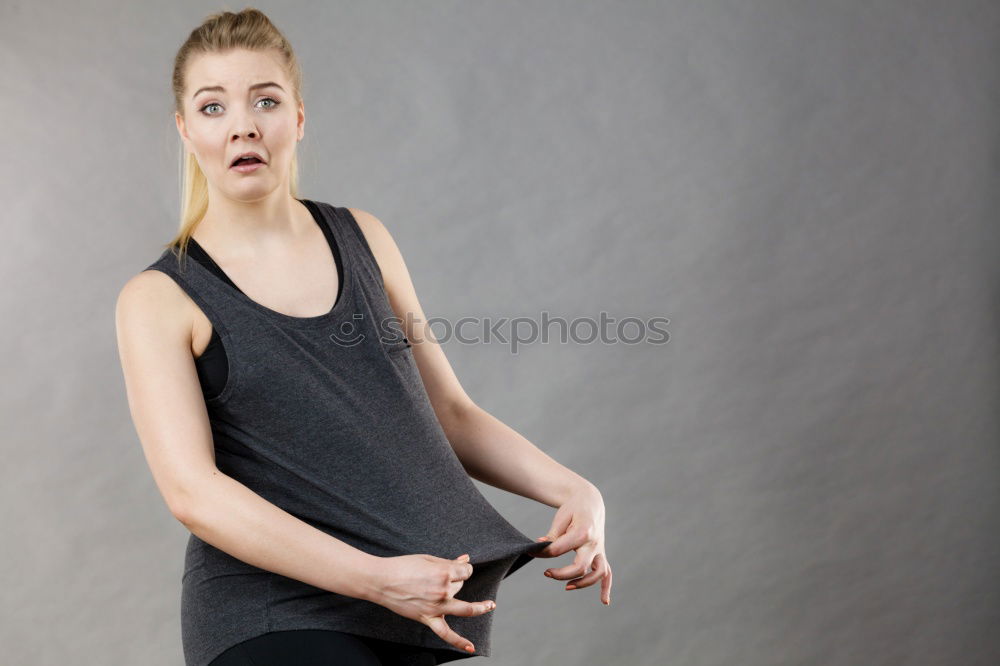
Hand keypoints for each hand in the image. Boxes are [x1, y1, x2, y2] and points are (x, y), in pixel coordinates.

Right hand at [369, 552, 494, 653]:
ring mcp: (436, 607)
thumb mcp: (427, 559)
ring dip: (480, 607)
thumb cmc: (402, 566)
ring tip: (490, 605)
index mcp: (443, 573)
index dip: (462, 567)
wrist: (381, 580)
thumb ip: (449, 561)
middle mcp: (442, 590)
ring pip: (464, 608)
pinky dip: (459, 641)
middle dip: (458, 579)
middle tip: (444, 576)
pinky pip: (445, 634)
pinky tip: (471, 647)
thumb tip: (466, 559)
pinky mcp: (427, 618)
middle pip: (461, 585)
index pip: (465, 571)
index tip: (456, 566)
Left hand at [530, 483, 612, 605]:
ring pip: (597, 573)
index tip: (531, 552)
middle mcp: (594, 543)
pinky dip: (606, 587)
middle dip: (561, 574)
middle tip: (546, 572)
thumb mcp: (561, 518)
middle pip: (580, 566)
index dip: (542, 553)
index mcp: (583, 532)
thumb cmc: (573, 508)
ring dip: (583, 583)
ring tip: (567, 587)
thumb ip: (553, 535)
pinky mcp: (601, 554)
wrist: (590, 501)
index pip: (559, 549)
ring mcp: (599, 550)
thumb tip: (540, 547)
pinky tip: (604, 601)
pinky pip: (607, 573)